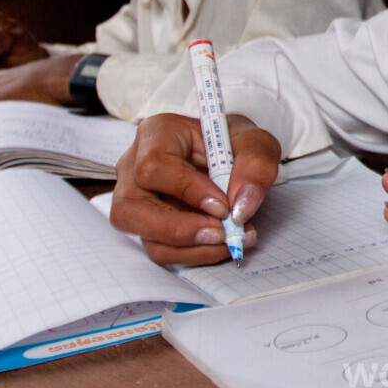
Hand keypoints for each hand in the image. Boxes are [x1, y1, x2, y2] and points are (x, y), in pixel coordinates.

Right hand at [110, 112, 279, 264]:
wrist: (231, 156)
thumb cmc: (234, 144)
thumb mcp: (255, 142)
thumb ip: (255, 165)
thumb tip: (240, 207)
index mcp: (157, 134)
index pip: (154, 167)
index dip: (188, 191)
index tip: (223, 206)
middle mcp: (134, 166)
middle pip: (131, 209)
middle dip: (180, 229)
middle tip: (222, 234)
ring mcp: (136, 199)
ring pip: (145, 236)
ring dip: (191, 247)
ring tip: (230, 240)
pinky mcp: (147, 224)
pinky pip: (161, 249)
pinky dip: (195, 253)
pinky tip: (222, 243)